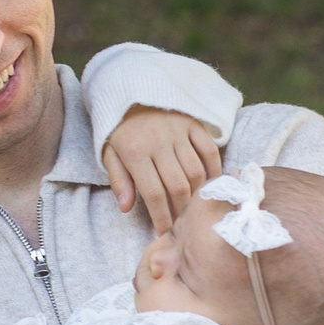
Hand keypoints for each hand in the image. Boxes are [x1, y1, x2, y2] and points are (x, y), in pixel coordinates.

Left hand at [102, 103, 223, 232]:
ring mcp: (178, 132)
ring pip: (196, 171)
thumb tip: (126, 208)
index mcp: (135, 153)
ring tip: (195, 208)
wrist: (131, 92)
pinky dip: (214, 170)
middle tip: (182, 225)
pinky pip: (209, 150)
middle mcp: (159, 143)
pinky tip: (210, 184)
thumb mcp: (110, 154)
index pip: (153, 193)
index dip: (161, 217)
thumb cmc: (120, 131)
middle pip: (178, 186)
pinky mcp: (194, 124)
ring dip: (198, 194)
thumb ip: (119, 181)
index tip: (164, 232)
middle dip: (181, 211)